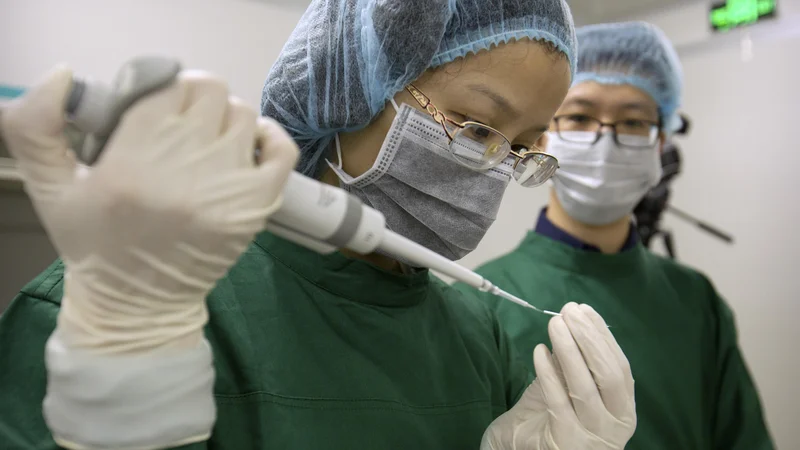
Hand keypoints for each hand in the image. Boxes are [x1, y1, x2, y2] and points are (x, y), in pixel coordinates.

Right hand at [1, 65, 297, 353]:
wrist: (139, 305)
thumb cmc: (94, 244)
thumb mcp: (51, 188)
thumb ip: (38, 128)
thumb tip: (62, 76)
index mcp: (133, 160)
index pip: (165, 85)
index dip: (159, 89)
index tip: (153, 109)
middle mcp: (186, 168)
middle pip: (209, 92)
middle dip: (191, 102)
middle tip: (179, 125)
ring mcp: (228, 187)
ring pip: (243, 113)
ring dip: (225, 120)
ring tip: (207, 142)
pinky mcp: (257, 206)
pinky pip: (281, 150)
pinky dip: (269, 137)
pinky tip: (249, 144)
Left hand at [481, 303, 635, 449]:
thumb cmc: (550, 418)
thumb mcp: (569, 388)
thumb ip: (576, 363)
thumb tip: (575, 322)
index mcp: (623, 410)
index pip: (619, 368)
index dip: (603, 337)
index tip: (585, 311)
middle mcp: (615, 426)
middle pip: (608, 376)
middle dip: (589, 338)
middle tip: (569, 312)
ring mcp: (591, 437)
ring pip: (584, 387)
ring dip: (569, 350)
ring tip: (555, 324)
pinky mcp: (565, 441)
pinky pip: (558, 401)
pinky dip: (548, 373)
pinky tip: (539, 351)